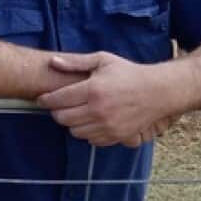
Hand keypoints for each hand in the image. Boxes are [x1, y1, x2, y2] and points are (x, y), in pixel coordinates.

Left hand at [37, 51, 187, 147]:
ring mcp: (108, 125)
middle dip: (57, 112)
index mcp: (93, 90)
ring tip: (76, 112)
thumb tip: (53, 62)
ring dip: (71, 123)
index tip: (42, 98)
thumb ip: (76, 62)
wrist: (158, 91)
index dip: (46, 100)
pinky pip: (90, 140)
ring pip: (74, 131)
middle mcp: (98, 110)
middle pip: (62, 118)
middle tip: (60, 105)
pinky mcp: (116, 136)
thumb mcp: (103, 61)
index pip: (58, 100)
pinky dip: (86, 132)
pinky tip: (90, 121)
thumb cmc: (129, 73)